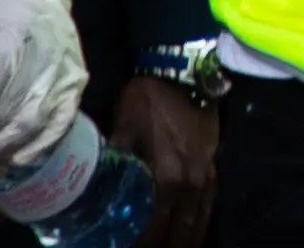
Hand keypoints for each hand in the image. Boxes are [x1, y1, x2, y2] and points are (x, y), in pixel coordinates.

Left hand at [108, 74, 218, 247]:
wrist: (186, 73)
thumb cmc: (149, 100)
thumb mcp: (122, 128)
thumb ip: (112, 160)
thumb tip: (89, 186)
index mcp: (166, 178)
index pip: (154, 227)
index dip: (142, 245)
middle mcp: (189, 184)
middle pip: (180, 230)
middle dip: (166, 247)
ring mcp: (205, 175)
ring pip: (198, 220)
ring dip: (187, 240)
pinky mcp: (213, 166)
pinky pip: (210, 203)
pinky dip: (201, 222)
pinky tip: (194, 230)